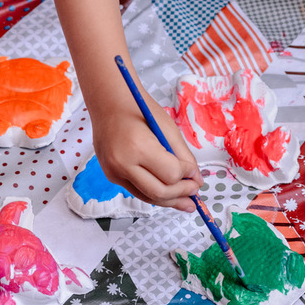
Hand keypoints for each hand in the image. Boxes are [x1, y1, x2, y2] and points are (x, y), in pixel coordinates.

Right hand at [88, 90, 202, 210]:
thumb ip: (183, 155)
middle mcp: (122, 163)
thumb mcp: (167, 128)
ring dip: (170, 201)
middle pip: (159, 192)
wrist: (108, 103)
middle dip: (182, 195)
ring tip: (187, 202)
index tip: (197, 175)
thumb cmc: (139, 109)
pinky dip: (154, 194)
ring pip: (147, 197)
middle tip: (196, 192)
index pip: (171, 174)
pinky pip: (137, 191)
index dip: (188, 177)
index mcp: (138, 147)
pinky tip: (169, 195)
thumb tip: (196, 179)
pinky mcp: (111, 175)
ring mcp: (113, 172)